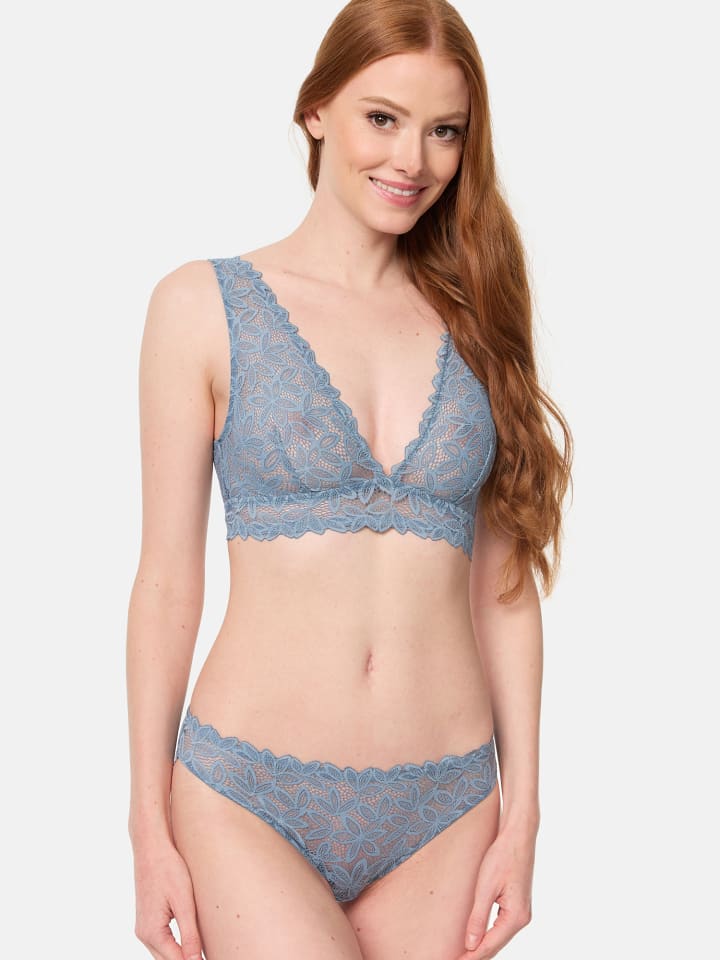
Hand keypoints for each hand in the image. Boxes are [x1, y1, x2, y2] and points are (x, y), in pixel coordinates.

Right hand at [132, 839, 204, 959]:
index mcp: (152, 932)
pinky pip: (160, 943)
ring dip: (179, 957)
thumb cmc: (168, 870)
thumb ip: (189, 935)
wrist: (151, 848)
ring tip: (200, 955)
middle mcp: (144, 934)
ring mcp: (143, 928)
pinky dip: (173, 949)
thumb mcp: (184, 902)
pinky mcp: (147, 920)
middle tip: (208, 957)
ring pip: (162, 954)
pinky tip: (188, 948)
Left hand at [455, 824, 535, 958]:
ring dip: (481, 946)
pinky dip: (488, 935)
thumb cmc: (502, 857)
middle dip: (476, 954)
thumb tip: (470, 944)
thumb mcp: (486, 887)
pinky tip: (475, 937)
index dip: (471, 956)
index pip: (490, 945)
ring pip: (498, 937)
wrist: (518, 836)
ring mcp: (521, 912)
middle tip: (454, 959)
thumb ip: (478, 918)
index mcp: (516, 916)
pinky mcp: (516, 904)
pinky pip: (501, 927)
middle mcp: (522, 918)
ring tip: (462, 953)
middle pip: (496, 945)